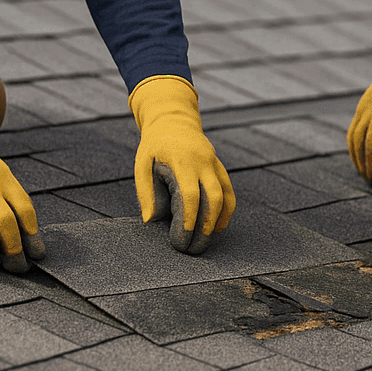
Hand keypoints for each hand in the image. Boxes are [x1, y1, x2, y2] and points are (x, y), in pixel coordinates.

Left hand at [130, 75, 234, 253]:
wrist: (174, 120)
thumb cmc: (155, 146)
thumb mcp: (142, 164)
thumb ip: (147, 192)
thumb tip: (152, 221)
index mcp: (181, 161)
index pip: (189, 196)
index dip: (188, 222)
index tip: (180, 242)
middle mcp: (202, 163)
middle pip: (212, 200)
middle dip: (205, 228)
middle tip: (193, 249)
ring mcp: (214, 165)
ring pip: (225, 198)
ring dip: (217, 222)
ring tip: (205, 242)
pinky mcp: (220, 168)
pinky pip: (229, 192)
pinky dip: (226, 212)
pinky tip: (217, 227)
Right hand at [347, 26, 371, 187]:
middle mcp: (369, 106)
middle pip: (360, 142)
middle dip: (366, 167)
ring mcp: (363, 106)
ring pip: (353, 138)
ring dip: (358, 160)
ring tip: (371, 179)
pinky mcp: (364, 108)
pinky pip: (354, 132)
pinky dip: (357, 149)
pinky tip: (367, 162)